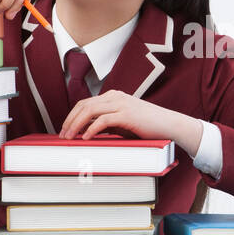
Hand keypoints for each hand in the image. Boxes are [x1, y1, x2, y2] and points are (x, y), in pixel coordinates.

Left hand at [59, 89, 202, 154]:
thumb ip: (107, 124)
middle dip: (70, 120)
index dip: (72, 116)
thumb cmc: (148, 127)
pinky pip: (103, 120)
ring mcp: (121, 104)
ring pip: (90, 110)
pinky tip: (86, 138)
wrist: (170, 125)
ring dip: (76, 125)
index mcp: (114, 96)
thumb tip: (87, 132)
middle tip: (63, 135)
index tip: (65, 129)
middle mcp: (115, 97)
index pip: (85, 103)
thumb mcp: (123, 124)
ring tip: (70, 137)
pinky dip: (91, 129)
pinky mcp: (127, 114)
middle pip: (83, 105)